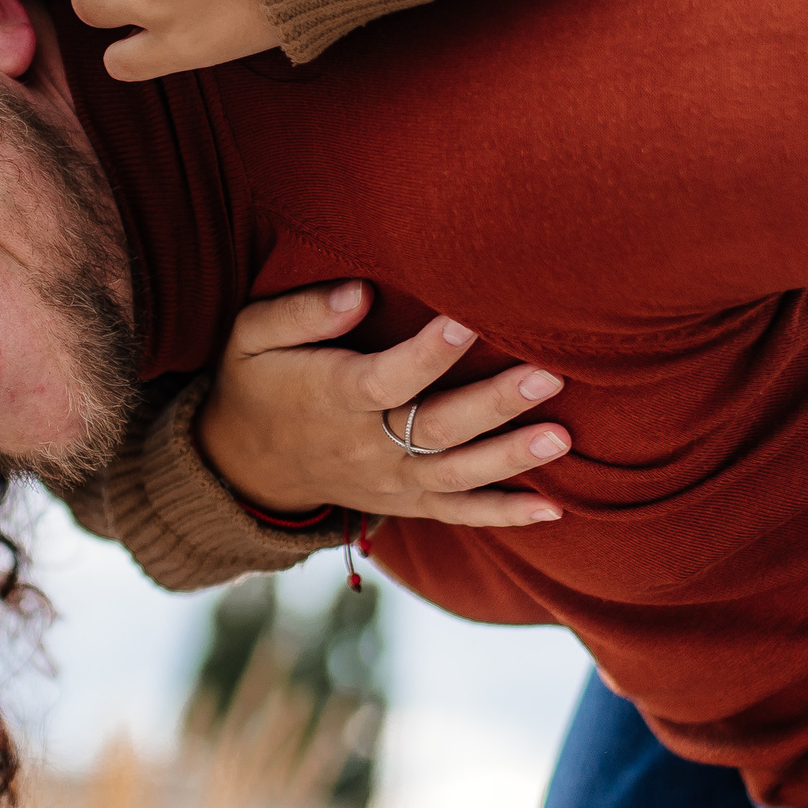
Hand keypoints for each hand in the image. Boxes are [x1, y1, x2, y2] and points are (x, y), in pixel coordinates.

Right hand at [197, 281, 571, 527]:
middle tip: (549, 374)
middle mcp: (366, 445)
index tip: (468, 318)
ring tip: (563, 436)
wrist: (244, 467)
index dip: (428, 353)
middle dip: (494, 404)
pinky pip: (457, 514)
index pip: (387, 378)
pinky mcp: (405, 502)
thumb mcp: (251, 337)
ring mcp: (390, 481)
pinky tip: (553, 508)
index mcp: (332, 397)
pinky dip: (504, 515)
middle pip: (437, 428)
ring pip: (456, 475)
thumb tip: (358, 292)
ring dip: (511, 457)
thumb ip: (300, 314)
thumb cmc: (256, 382)